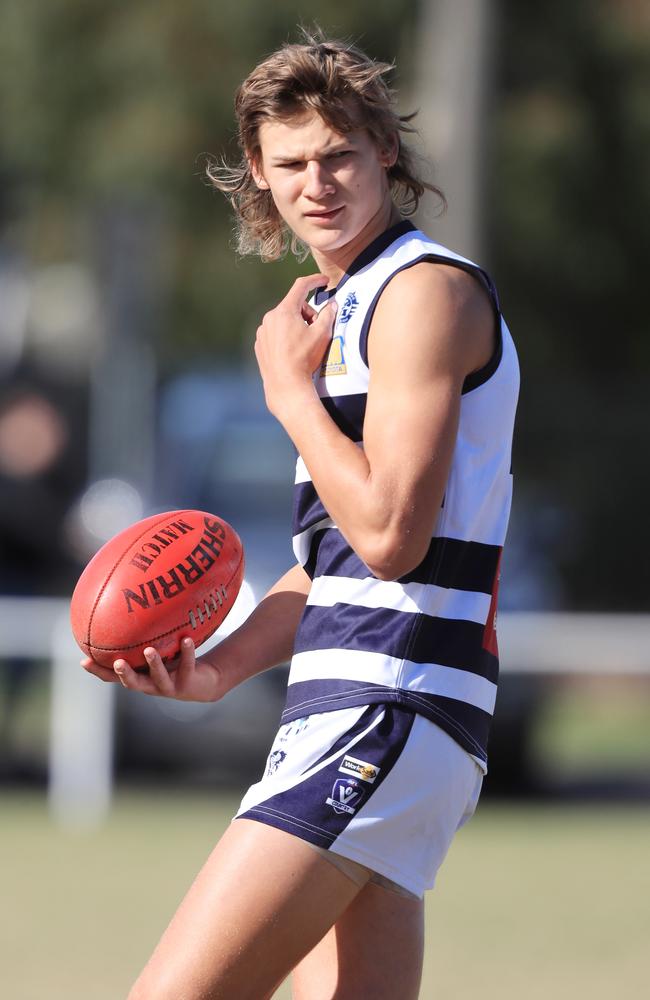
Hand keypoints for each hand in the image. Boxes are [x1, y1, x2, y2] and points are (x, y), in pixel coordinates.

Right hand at [81, 638, 225, 701]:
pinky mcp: (188, 682)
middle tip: (117, 662)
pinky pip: (187, 665)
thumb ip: (142, 639)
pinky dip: (187, 652)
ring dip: (154, 664)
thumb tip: (127, 609)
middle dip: (124, 674)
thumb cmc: (173, 663)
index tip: (84, 660)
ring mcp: (169, 686)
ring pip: (160, 677)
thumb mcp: (157, 651)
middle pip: (133, 683)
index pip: (114, 677)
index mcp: (139, 677)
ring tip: (149, 650)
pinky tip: (187, 638)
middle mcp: (151, 685)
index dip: (99, 671)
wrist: (203, 683)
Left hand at [255, 274, 336, 418]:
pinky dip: (285, 336)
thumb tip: (332, 305)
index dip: (314, 281)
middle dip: (307, 314)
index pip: (301, 287)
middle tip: (316, 330)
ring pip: (283, 320)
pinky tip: (292, 351)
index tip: (323, 281)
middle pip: (293, 306)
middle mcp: (270, 317)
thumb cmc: (304, 358)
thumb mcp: (322, 334)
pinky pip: (275, 333)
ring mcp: (263, 331)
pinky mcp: (260, 344)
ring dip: (295, 325)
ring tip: (303, 344)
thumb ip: (328, 315)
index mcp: (284, 311)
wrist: (285, 385)